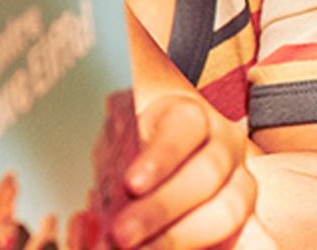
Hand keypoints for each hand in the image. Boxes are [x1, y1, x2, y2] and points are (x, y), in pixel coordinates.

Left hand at [110, 93, 268, 247]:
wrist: (161, 147)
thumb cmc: (135, 143)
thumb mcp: (119, 139)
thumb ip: (116, 160)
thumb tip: (102, 203)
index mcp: (189, 116)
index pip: (183, 129)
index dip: (160, 158)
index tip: (131, 184)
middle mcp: (224, 146)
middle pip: (206, 176)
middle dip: (162, 209)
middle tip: (122, 235)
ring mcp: (241, 182)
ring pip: (227, 211)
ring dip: (181, 238)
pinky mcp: (249, 217)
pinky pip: (251, 239)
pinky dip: (216, 249)